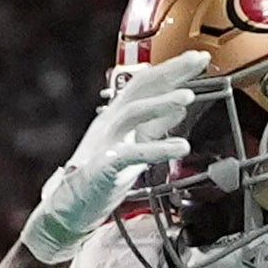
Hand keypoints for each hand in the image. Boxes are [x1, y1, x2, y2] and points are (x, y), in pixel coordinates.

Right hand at [21, 51, 204, 264]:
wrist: (68, 209)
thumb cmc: (100, 178)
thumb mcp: (134, 145)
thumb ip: (154, 127)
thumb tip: (178, 110)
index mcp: (118, 116)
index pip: (146, 84)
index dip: (173, 69)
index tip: (198, 58)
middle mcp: (110, 122)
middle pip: (141, 87)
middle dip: (171, 71)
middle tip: (199, 59)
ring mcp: (106, 142)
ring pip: (133, 112)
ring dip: (161, 102)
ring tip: (188, 97)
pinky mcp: (105, 166)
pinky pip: (133, 153)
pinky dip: (158, 149)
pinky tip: (180, 147)